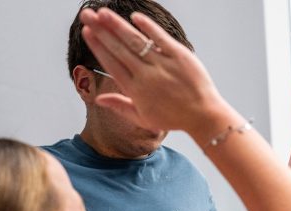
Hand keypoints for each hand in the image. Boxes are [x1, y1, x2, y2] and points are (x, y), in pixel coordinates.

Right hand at [79, 9, 234, 140]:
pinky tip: (135, 17)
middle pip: (119, 49)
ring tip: (103, 12)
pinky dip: (148, 27)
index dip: (98, 46)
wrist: (204, 116)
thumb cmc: (173, 118)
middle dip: (101, 30)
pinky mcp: (180, 57)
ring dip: (118, 25)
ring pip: (136, 41)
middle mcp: (146, 76)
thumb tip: (99, 99)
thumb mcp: (144, 118)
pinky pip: (161, 38)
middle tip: (86, 15)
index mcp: (135, 91)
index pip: (111, 64)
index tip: (87, 32)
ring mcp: (163, 65)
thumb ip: (120, 106)